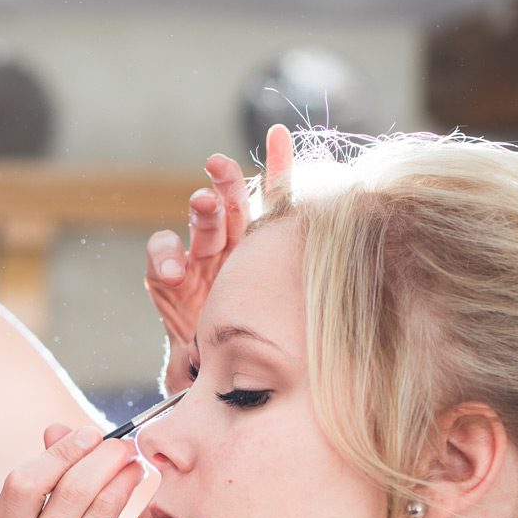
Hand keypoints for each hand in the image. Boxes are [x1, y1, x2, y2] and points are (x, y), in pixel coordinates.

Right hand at [0, 423, 160, 517]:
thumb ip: (51, 489)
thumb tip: (58, 430)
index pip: (21, 485)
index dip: (59, 454)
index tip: (90, 436)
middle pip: (68, 491)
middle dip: (104, 458)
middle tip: (128, 447)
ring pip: (103, 509)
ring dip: (129, 478)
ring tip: (142, 467)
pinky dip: (148, 513)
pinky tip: (156, 504)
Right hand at [145, 123, 294, 396]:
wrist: (219, 383)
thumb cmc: (258, 345)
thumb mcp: (288, 311)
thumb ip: (303, 274)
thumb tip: (354, 245)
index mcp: (261, 248)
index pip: (273, 201)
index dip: (278, 167)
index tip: (280, 134)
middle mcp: (230, 248)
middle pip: (229, 204)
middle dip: (224, 181)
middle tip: (221, 166)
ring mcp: (198, 264)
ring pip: (197, 226)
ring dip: (200, 212)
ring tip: (203, 203)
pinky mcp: (169, 285)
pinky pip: (162, 263)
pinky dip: (167, 260)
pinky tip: (177, 270)